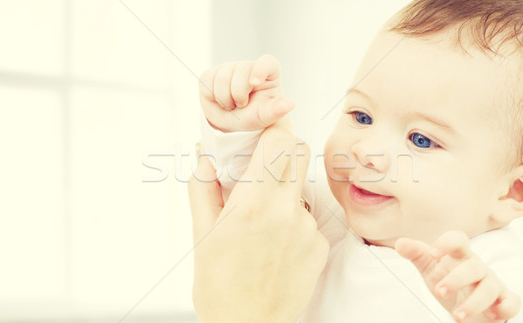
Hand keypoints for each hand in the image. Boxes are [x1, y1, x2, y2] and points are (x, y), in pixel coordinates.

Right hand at [188, 122, 328, 322]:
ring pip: (302, 186)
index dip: (271, 130)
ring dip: (284, 191)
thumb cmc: (220, 287)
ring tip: (262, 222)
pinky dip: (293, 221)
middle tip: (262, 167)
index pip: (280, 141)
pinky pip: (309, 217)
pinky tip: (276, 244)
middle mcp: (286, 212)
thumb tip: (206, 156)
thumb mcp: (201, 233)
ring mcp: (308, 230)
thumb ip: (204, 186)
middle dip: (281, 151)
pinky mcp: (321, 246)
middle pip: (299, 153)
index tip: (261, 133)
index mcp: (253, 204)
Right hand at [199, 54, 294, 131]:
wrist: (231, 124)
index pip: (267, 62)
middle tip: (241, 105)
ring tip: (231, 105)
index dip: (260, 69)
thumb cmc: (253, 116)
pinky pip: (208, 80)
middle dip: (238, 93)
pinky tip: (219, 101)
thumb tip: (290, 104)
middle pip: (241, 69)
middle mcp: (249, 67)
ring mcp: (230, 68)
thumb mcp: (264, 116)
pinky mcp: (212, 73)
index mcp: (268, 73)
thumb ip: (276, 110)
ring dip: (225, 98)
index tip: (254, 83)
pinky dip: (213, 96)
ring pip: (223, 76)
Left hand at [395, 231, 520, 322]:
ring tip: (457, 316)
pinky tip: (493, 315)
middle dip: (456, 280)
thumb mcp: (429, 268)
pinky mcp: (504, 300)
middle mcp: (478, 267)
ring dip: (474, 303)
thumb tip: (400, 243)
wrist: (465, 304)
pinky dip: (506, 308)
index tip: (433, 252)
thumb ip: (416, 254)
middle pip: (473, 267)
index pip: (459, 239)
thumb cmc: (447, 280)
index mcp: (459, 256)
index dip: (447, 242)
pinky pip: (512, 301)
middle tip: (439, 293)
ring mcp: (492, 283)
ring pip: (490, 287)